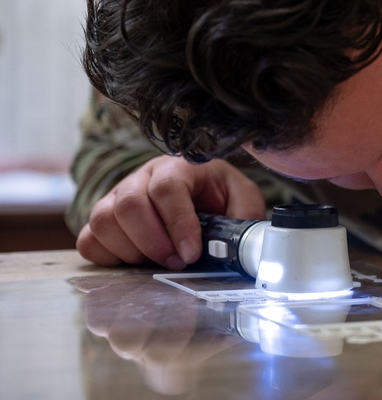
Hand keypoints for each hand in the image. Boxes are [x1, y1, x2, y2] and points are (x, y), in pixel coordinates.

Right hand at [76, 155, 265, 269]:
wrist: (200, 194)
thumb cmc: (219, 196)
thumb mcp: (243, 199)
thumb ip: (246, 216)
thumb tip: (247, 245)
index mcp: (179, 166)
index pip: (167, 188)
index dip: (177, 223)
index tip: (191, 253)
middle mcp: (143, 176)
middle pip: (129, 204)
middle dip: (154, 242)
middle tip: (176, 262)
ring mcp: (117, 197)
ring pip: (104, 220)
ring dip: (131, 250)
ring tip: (158, 261)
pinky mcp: (103, 221)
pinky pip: (88, 240)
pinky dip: (107, 257)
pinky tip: (134, 262)